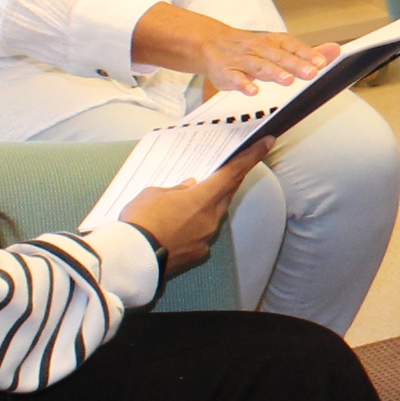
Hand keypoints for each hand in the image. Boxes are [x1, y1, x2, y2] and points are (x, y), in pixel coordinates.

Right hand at [121, 145, 263, 280]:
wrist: (132, 259)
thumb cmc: (140, 221)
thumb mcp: (153, 194)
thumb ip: (176, 189)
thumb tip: (189, 187)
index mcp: (202, 199)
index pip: (233, 172)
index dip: (252, 156)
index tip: (268, 142)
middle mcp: (210, 219)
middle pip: (227, 193)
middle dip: (229, 179)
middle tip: (230, 166)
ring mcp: (205, 238)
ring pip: (213, 214)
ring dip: (207, 203)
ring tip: (188, 198)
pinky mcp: (197, 254)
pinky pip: (202, 233)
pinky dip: (195, 225)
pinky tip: (179, 223)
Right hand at [186, 26, 336, 100]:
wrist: (211, 42)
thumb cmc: (251, 47)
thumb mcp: (279, 46)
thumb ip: (306, 52)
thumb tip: (335, 50)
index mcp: (274, 42)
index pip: (293, 47)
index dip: (308, 54)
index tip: (322, 63)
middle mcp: (260, 49)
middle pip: (280, 57)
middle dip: (296, 65)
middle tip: (311, 74)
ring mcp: (242, 60)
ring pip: (260, 66)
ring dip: (274, 73)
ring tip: (288, 81)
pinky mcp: (227, 72)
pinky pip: (235, 78)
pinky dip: (244, 84)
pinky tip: (253, 91)